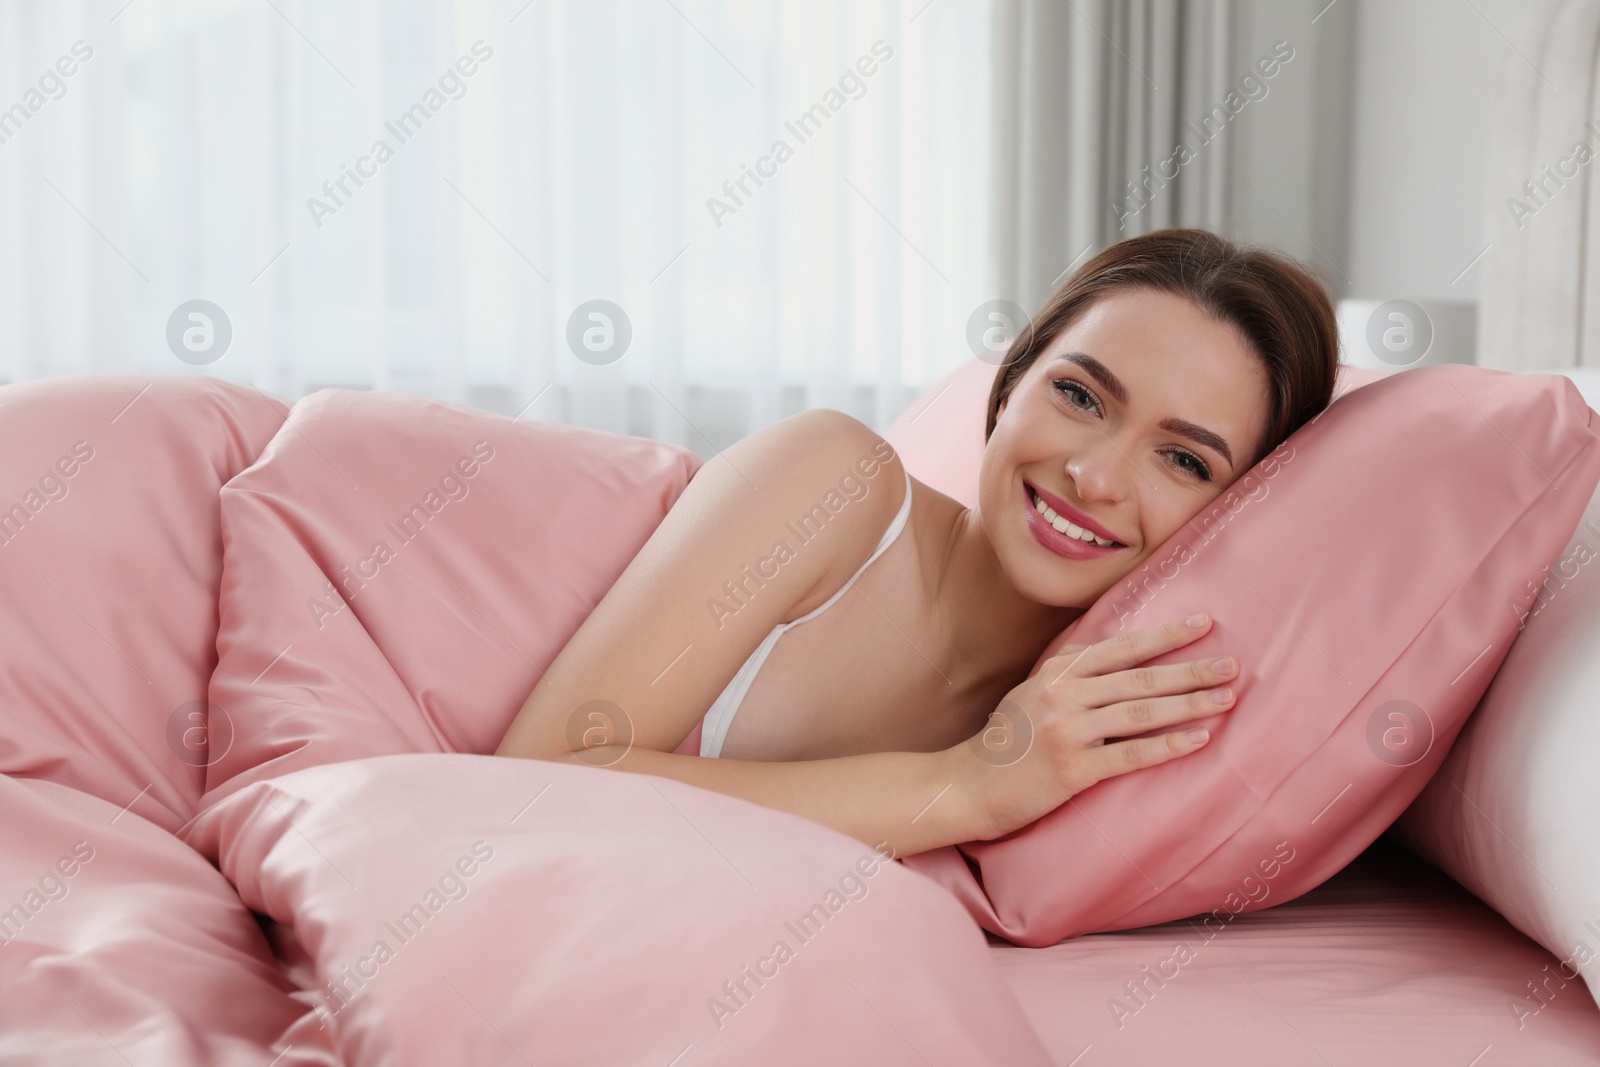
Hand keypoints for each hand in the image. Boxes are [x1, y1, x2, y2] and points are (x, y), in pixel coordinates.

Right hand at [955, 613, 1236, 841]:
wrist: (967, 784)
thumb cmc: (1006, 740)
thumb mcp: (1032, 692)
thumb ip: (1070, 671)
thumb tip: (1113, 650)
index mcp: (1057, 672)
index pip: (1122, 647)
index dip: (1165, 634)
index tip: (1205, 623)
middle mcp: (1063, 694)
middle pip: (1140, 678)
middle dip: (1191, 669)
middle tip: (1233, 664)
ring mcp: (1067, 731)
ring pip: (1141, 712)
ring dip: (1188, 704)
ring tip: (1226, 698)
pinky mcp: (1072, 770)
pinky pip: (1130, 755)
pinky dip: (1168, 745)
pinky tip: (1199, 739)